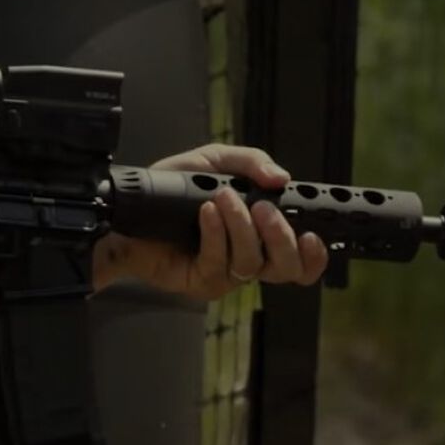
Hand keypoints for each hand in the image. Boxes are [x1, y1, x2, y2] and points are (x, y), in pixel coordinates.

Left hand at [99, 144, 329, 299]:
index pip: (300, 259)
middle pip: (286, 269)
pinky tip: (205, 213)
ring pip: (252, 263)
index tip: (312, 235)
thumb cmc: (173, 189)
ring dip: (241, 227)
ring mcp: (226, 274)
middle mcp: (249, 258)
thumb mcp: (215, 162)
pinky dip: (215, 234)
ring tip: (222, 198)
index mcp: (261, 235)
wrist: (129, 211)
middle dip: (281, 238)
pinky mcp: (202, 281)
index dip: (314, 256)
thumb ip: (251, 163)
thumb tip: (281, 177)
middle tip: (263, 209)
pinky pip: (219, 263)